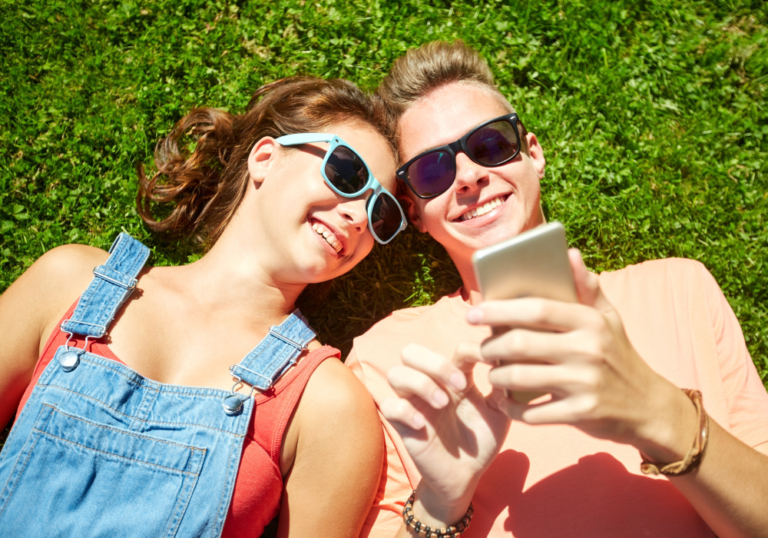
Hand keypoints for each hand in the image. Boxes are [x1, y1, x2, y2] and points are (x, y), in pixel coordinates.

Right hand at [381, 342, 509, 526]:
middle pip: (412, 352)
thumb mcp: (499, 413)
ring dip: (420, 383)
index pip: (453, 349)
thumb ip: (503, 388)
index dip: (471, 350)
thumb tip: (509, 363)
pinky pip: (388, 406)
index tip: (490, 361)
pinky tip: (424, 424)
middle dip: (436, 363)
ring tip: (443, 404)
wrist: (466, 476)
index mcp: (453, 377)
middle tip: (460, 385)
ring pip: (396, 373)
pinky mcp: (401, 425)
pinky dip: (405, 410)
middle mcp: (429, 384)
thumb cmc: (481, 442)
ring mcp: (413, 403)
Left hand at [468, 249, 697, 463]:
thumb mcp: (609, 319)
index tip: (474, 312)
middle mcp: (588, 350)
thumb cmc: (618, 355)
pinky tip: (504, 402)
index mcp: (590, 322)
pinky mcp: (582, 414)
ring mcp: (585, 383)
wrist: (648, 407)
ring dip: (497, 377)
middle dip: (490, 347)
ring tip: (493, 373)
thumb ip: (586, 287)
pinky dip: (511, 409)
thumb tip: (570, 252)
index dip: (500, 309)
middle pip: (520, 343)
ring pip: (519, 378)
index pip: (537, 308)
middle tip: (480, 349)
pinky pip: (532, 412)